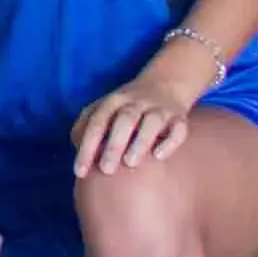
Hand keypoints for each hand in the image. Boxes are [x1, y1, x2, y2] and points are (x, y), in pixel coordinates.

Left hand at [71, 68, 199, 177]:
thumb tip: (78, 152)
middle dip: (114, 144)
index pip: (97, 122)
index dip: (87, 147)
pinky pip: (179, 128)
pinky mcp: (179, 118)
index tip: (80, 172)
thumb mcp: (101, 111)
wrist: (164, 84)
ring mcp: (159, 109)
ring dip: (141, 141)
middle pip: (125, 119)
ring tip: (130, 163)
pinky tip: (159, 156)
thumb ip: (85, 129)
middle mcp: (136, 103)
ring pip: (152, 121)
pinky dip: (170, 141)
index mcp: (113, 102)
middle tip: (106, 170)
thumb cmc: (124, 108)